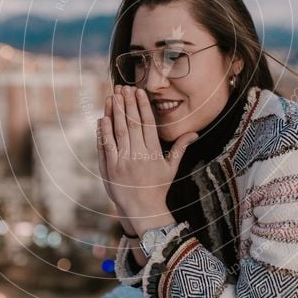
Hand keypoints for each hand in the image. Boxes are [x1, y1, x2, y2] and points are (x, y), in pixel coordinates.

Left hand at [96, 85, 197, 223]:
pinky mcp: (111, 168)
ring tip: (112, 96)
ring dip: (115, 113)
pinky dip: (104, 132)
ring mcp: (124, 161)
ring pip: (118, 132)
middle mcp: (139, 155)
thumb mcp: (171, 167)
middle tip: (123, 87)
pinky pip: (106, 146)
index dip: (142, 106)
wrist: (143, 209)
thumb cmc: (158, 187)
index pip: (148, 123)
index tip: (138, 91)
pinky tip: (102, 118)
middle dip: (128, 104)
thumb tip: (194, 133)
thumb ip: (180, 148)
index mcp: (154, 152)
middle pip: (132, 124)